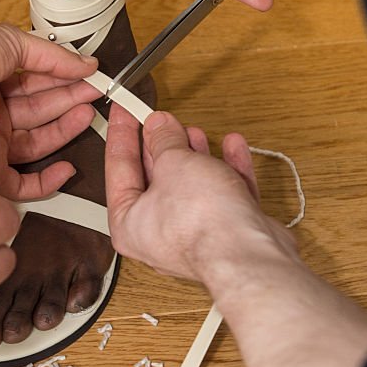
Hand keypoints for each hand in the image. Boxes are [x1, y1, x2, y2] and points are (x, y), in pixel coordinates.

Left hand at [0, 24, 98, 198]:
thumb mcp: (17, 44)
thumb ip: (54, 57)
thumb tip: (86, 64)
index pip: (37, 88)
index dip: (65, 82)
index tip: (88, 78)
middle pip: (40, 115)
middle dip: (70, 103)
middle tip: (95, 93)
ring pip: (36, 144)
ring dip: (64, 131)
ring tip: (87, 112)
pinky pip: (19, 185)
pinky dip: (45, 182)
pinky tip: (66, 168)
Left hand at [105, 105, 294, 281]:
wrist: (248, 255)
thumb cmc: (200, 222)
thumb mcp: (173, 162)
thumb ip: (164, 140)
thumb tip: (159, 126)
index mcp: (128, 224)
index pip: (118, 170)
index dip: (121, 134)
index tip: (122, 112)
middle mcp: (157, 235)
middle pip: (156, 180)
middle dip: (162, 146)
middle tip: (162, 120)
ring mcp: (194, 237)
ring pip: (191, 188)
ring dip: (195, 156)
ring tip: (194, 132)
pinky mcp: (227, 236)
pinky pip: (223, 197)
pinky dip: (227, 171)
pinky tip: (232, 147)